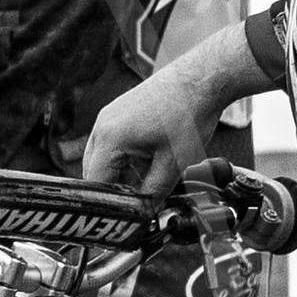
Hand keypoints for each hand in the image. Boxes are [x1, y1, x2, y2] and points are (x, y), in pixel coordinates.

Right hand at [85, 26, 271, 195]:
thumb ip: (153, 193)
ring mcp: (109, 116)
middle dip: (113, 189)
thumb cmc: (189, 112)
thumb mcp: (173, 164)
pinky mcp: (120, 111)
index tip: (117, 218)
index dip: (106, 205)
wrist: (202, 78)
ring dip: (120, 173)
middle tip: (134, 203)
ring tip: (148, 178)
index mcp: (110, 139)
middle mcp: (102, 126)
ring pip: (103, 157)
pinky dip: (126, 157)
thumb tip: (143, 211)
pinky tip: (150, 159)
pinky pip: (113, 143)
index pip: (94, 183)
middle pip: (94, 171)